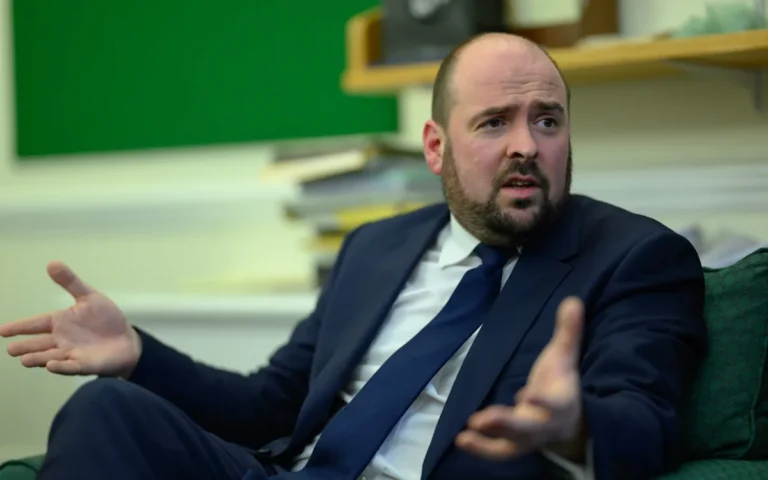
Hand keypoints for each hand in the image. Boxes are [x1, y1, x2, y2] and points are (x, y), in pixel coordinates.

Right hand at [0, 261, 140, 377]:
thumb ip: (70, 282)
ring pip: (50, 356)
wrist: (126, 339)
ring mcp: (71, 354)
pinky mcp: (85, 365)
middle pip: (38, 344)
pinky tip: (52, 365)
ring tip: (25, 360)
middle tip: (11, 350)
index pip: (35, 324)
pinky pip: (71, 367)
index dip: (19, 327)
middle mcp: (61, 340)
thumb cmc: (105, 319)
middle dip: (25, 347)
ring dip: (38, 358)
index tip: (1, 330)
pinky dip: (61, 366)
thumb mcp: (89, 297)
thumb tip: (52, 262)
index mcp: (60, 322)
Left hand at [457, 296, 586, 461]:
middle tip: (483, 418)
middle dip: (507, 424)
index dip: (545, 401)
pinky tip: (462, 439)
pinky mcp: (516, 445)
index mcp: (564, 403)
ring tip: (465, 436)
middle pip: (529, 429)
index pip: (557, 403)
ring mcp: (531, 438)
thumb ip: (568, 332)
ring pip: (512, 444)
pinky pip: (500, 451)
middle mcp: (548, 425)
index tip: (528, 393)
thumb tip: (572, 300)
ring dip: (488, 442)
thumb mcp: (565, 356)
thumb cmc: (562, 382)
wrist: (571, 418)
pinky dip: (482, 448)